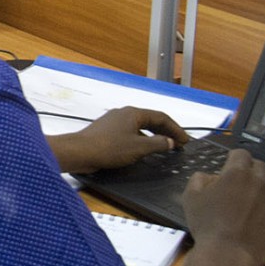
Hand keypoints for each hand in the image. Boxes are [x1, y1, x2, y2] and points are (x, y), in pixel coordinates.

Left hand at [48, 106, 188, 174]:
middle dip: (166, 132)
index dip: (175, 129)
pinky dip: (140, 139)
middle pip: (151, 120)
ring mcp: (113, 122)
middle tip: (177, 143)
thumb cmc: (108, 148)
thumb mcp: (139, 148)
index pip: (161, 117)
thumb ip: (157, 144)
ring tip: (163, 148)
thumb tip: (170, 142)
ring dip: (153, 136)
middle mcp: (123, 114)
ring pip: (139, 127)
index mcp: (133, 113)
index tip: (185, 141)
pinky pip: (129, 133)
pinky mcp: (105, 131)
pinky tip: (142, 150)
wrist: (79, 152)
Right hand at [182, 149, 264, 265]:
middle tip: (237, 187)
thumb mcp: (190, 197)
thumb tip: (210, 176)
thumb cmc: (207, 224)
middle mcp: (260, 180)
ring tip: (248, 205)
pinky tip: (258, 218)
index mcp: (237, 172)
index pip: (241, 153)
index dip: (233, 160)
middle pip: (258, 166)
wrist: (228, 254)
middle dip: (248, 172)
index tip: (227, 170)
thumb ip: (199, 179)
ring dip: (260, 189)